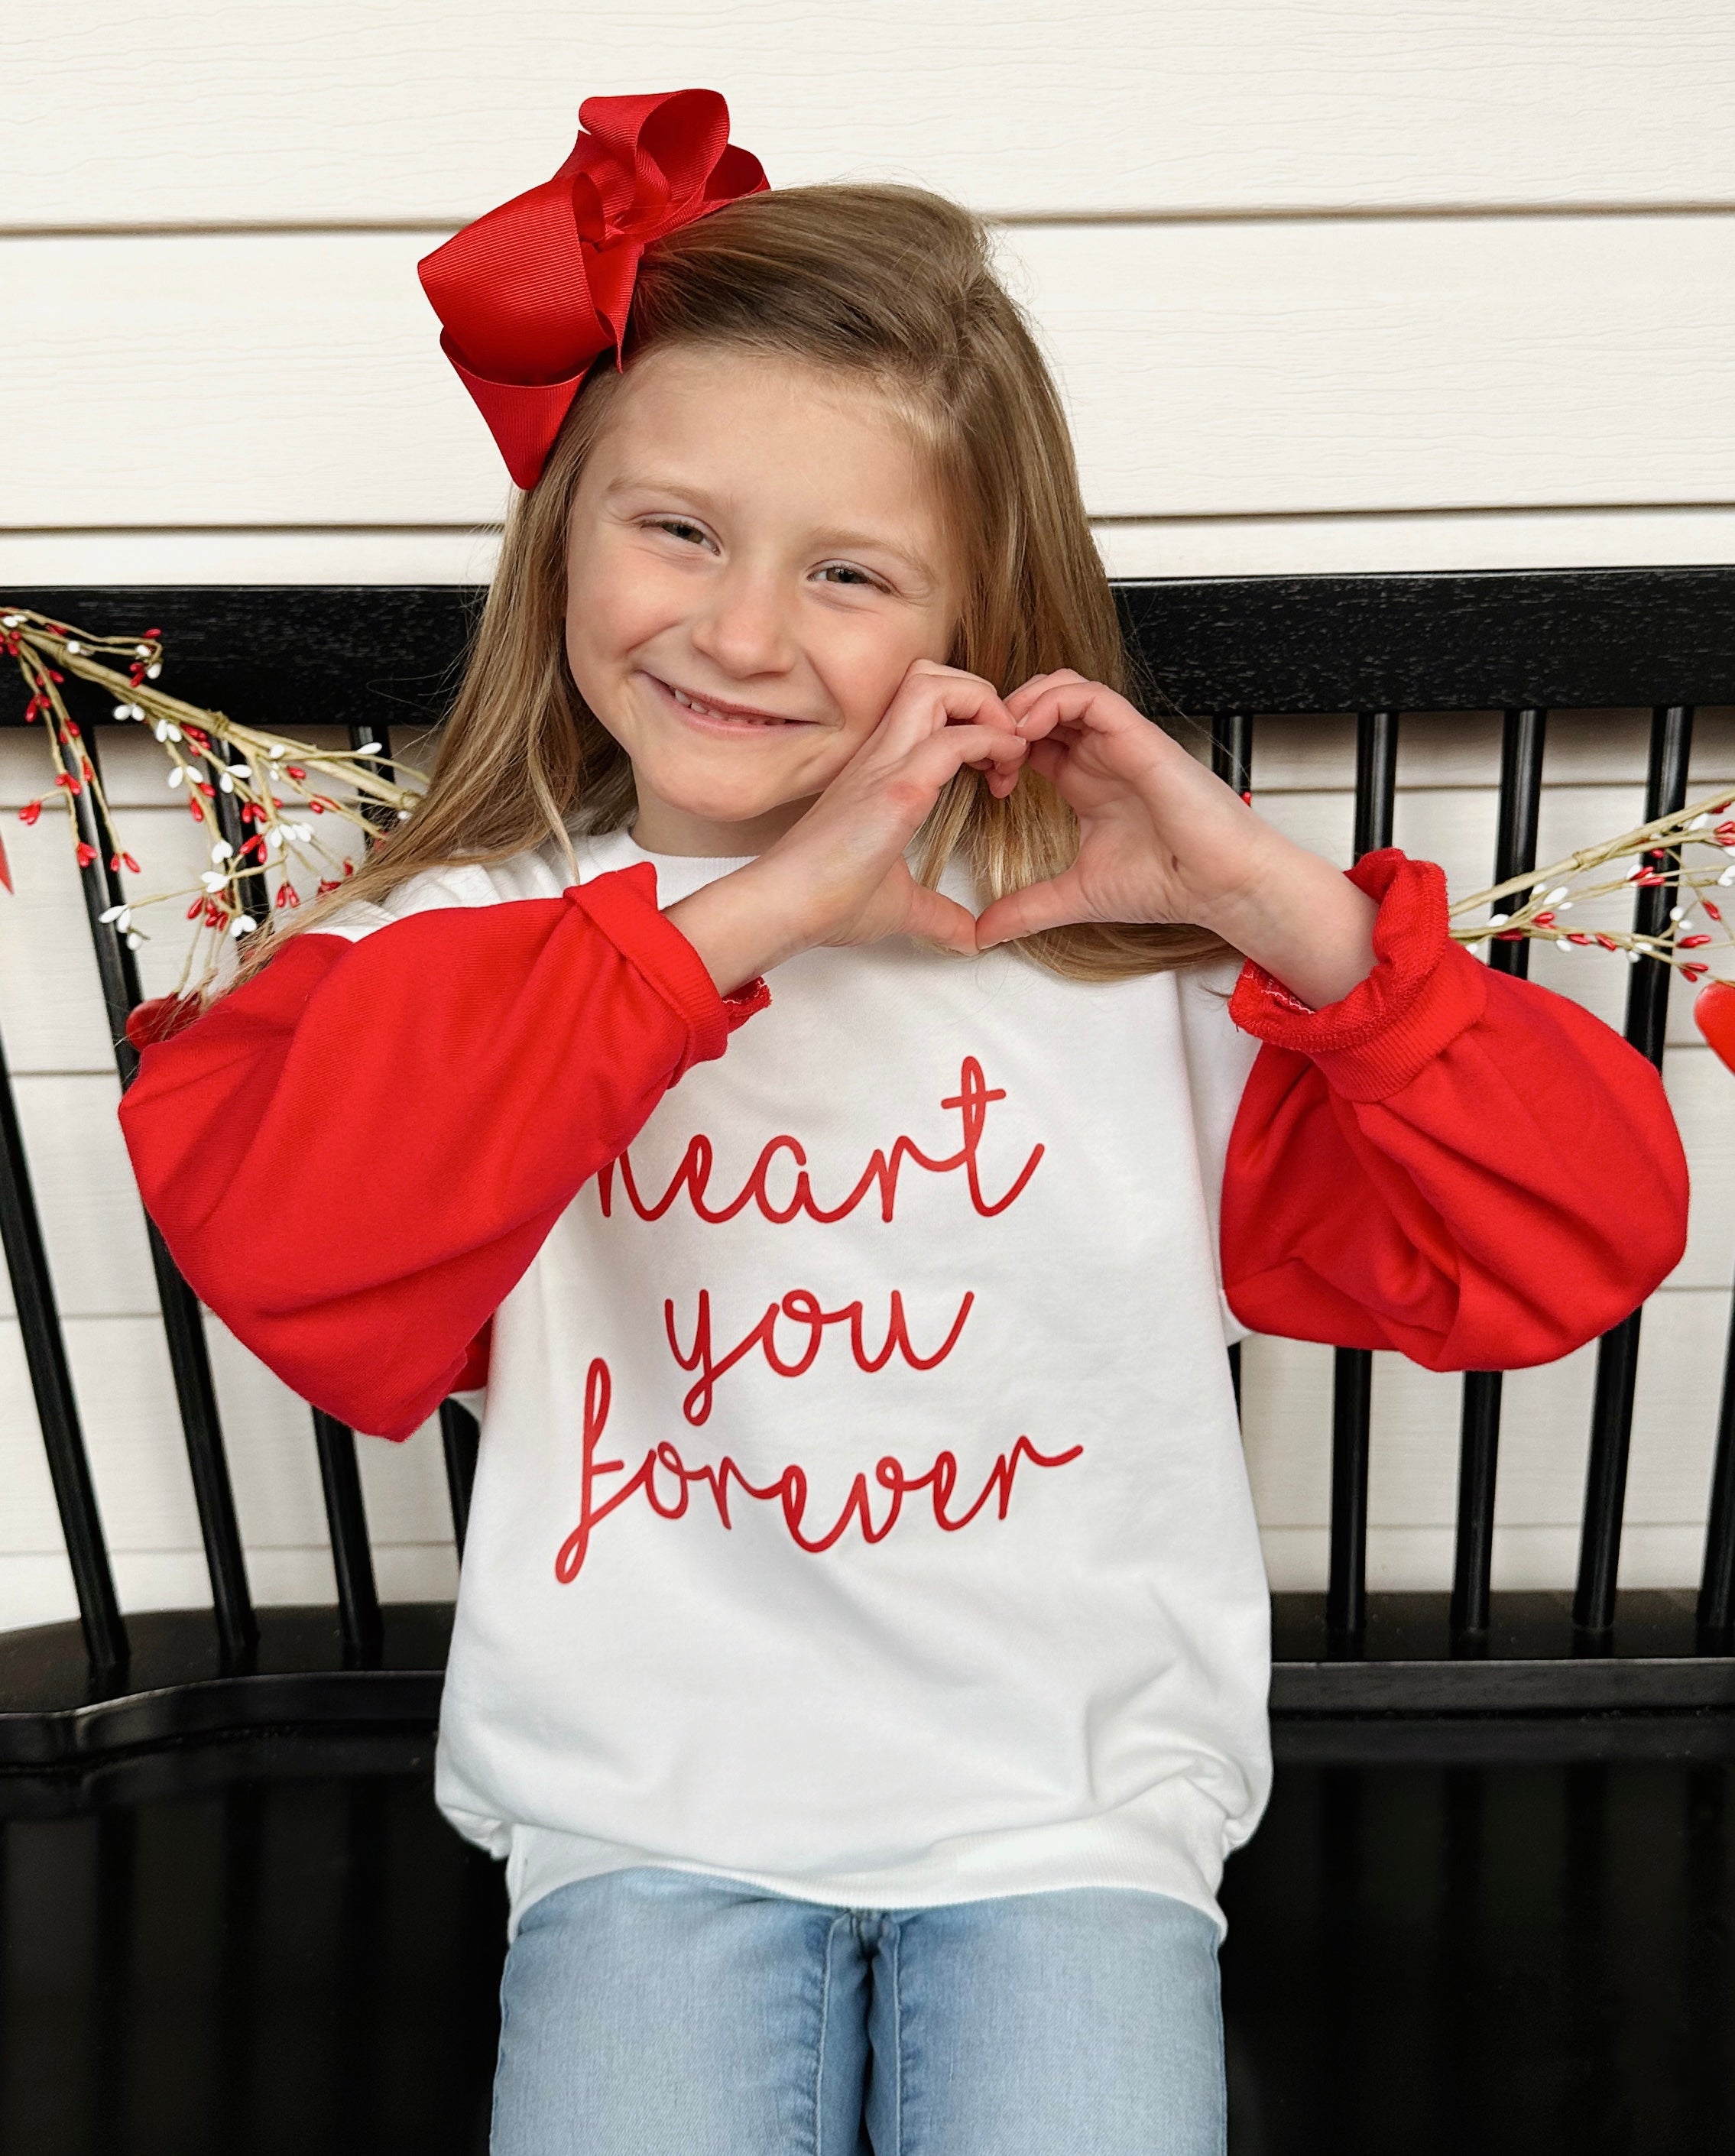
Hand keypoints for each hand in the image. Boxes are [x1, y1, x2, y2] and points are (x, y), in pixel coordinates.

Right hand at [668, 661, 1025, 992]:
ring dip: (986, 709)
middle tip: (1007, 749)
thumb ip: (938, 915)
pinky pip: (954, 738)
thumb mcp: (898, 904)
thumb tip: (969, 940)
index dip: (971, 717)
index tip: (996, 769)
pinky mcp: (897, 790)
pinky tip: (1003, 776)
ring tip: (1005, 755)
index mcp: (879, 768)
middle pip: (933, 675)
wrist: (782, 909)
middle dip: (982, 698)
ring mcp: (887, 765)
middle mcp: (881, 754)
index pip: (926, 701)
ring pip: (939, 685)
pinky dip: (992, 743)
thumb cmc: (823, 901)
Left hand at [973, 672, 1378, 1008]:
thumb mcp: (1077, 895)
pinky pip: (1090, 695)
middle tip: (984, 751)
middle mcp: (1101, 754)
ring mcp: (1119, 742)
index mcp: (1085, 780)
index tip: (984, 781)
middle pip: (1041, 703)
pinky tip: (1029, 730)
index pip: (1031, 738)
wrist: (1220, 885)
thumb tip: (984, 932)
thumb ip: (1028, 908)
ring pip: (1062, 687)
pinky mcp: (1139, 736)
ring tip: (1003, 738)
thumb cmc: (1170, 882)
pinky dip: (1052, 701)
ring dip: (1022, 702)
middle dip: (1003, 717)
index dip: (998, 747)